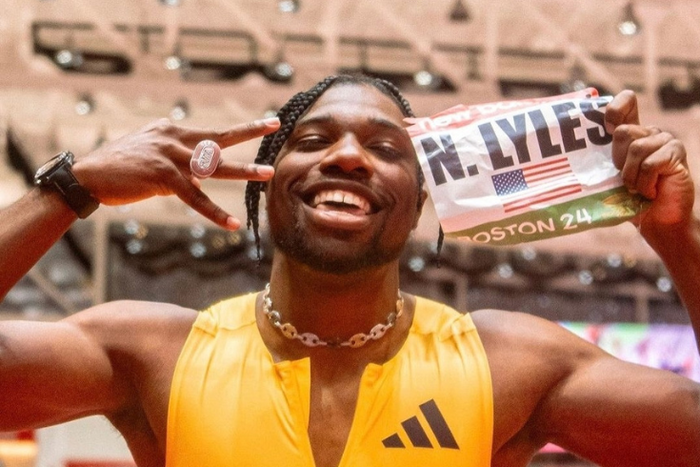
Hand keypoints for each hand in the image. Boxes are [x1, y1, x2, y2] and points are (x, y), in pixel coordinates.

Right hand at [72, 117, 279, 229]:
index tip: (262, 122)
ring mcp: (170, 156)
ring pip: (214, 166)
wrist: (88, 176)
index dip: (238, 130)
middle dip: (249, 131)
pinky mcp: (164, 176)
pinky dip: (215, 212)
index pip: (212, 131)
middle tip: (275, 124)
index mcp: (172, 129)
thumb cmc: (119, 166)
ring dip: (243, 170)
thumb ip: (176, 156)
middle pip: (219, 137)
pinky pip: (196, 198)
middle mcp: (174, 138)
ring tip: (267, 173)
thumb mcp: (151, 153)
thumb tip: (198, 171)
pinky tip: (233, 223)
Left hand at [605, 90, 694, 231]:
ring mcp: (665, 140)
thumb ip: (598, 159)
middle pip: (622, 131)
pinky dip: (645, 183)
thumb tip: (567, 152)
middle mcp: (649, 132)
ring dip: (632, 175)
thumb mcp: (609, 177)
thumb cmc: (629, 199)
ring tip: (638, 188)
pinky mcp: (677, 152)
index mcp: (632, 133)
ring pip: (637, 148)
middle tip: (626, 179)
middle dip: (618, 160)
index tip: (607, 128)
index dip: (615, 108)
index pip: (627, 102)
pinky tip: (651, 191)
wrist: (657, 220)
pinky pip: (650, 163)